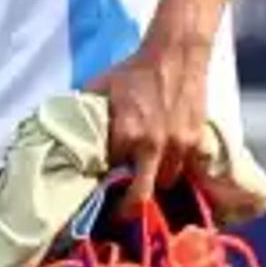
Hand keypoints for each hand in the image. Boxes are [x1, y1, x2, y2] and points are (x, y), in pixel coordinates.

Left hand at [92, 32, 210, 200]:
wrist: (176, 53)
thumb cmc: (134, 70)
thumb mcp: (100, 88)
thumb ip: (88, 114)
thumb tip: (68, 131)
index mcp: (125, 134)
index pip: (111, 173)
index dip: (104, 182)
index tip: (99, 191)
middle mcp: (152, 145)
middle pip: (142, 194)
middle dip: (130, 206)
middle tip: (122, 213)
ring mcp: (178, 144)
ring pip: (167, 182)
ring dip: (156, 182)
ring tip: (146, 180)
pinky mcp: (196, 140)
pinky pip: (188, 168)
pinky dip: (177, 169)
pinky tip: (168, 166)